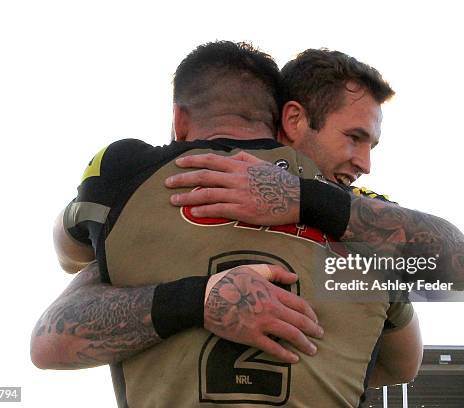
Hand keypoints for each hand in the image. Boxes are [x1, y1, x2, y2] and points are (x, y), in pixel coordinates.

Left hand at [165, 151, 300, 225]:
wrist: (297, 198)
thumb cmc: (279, 181)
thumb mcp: (262, 164)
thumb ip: (244, 158)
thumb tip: (230, 155)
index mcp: (240, 165)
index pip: (210, 160)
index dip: (192, 161)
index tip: (178, 163)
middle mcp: (237, 178)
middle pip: (203, 177)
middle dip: (182, 179)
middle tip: (167, 182)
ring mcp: (239, 194)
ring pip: (207, 194)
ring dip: (187, 198)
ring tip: (173, 200)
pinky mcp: (243, 210)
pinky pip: (219, 210)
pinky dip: (204, 210)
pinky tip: (193, 212)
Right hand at [204, 264, 322, 363]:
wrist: (205, 298)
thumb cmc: (228, 281)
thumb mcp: (252, 269)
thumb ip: (275, 272)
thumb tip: (295, 276)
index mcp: (272, 292)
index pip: (299, 304)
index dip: (311, 313)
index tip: (316, 320)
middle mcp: (271, 308)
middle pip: (300, 321)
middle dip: (313, 329)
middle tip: (321, 335)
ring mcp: (262, 323)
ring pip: (291, 335)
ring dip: (305, 343)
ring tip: (312, 350)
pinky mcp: (251, 336)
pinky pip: (273, 348)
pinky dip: (285, 355)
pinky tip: (293, 359)